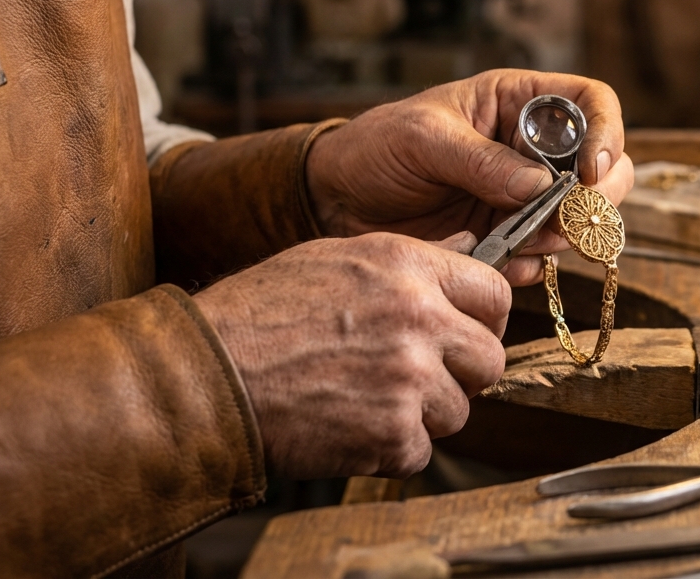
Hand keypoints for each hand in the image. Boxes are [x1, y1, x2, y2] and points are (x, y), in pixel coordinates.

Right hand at [193, 231, 505, 479]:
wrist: (204, 376)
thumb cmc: (259, 314)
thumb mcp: (336, 258)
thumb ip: (409, 261)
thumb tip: (469, 248)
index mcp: (408, 267)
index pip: (495, 294)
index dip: (484, 321)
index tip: (468, 335)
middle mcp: (419, 318)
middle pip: (490, 359)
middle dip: (462, 375)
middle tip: (421, 379)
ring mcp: (409, 379)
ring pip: (458, 411)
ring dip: (421, 415)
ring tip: (366, 400)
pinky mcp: (392, 434)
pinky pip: (420, 452)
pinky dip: (390, 450)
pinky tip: (348, 427)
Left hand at [305, 70, 634, 285]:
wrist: (336, 200)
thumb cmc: (376, 147)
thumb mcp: (421, 139)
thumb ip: (479, 160)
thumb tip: (539, 186)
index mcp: (519, 103)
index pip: (591, 104)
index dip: (606, 132)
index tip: (591, 171)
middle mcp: (533, 149)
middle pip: (607, 167)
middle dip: (597, 197)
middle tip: (566, 220)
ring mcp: (525, 197)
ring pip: (583, 218)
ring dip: (563, 236)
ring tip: (519, 239)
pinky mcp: (509, 238)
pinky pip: (543, 257)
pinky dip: (531, 264)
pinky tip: (500, 260)